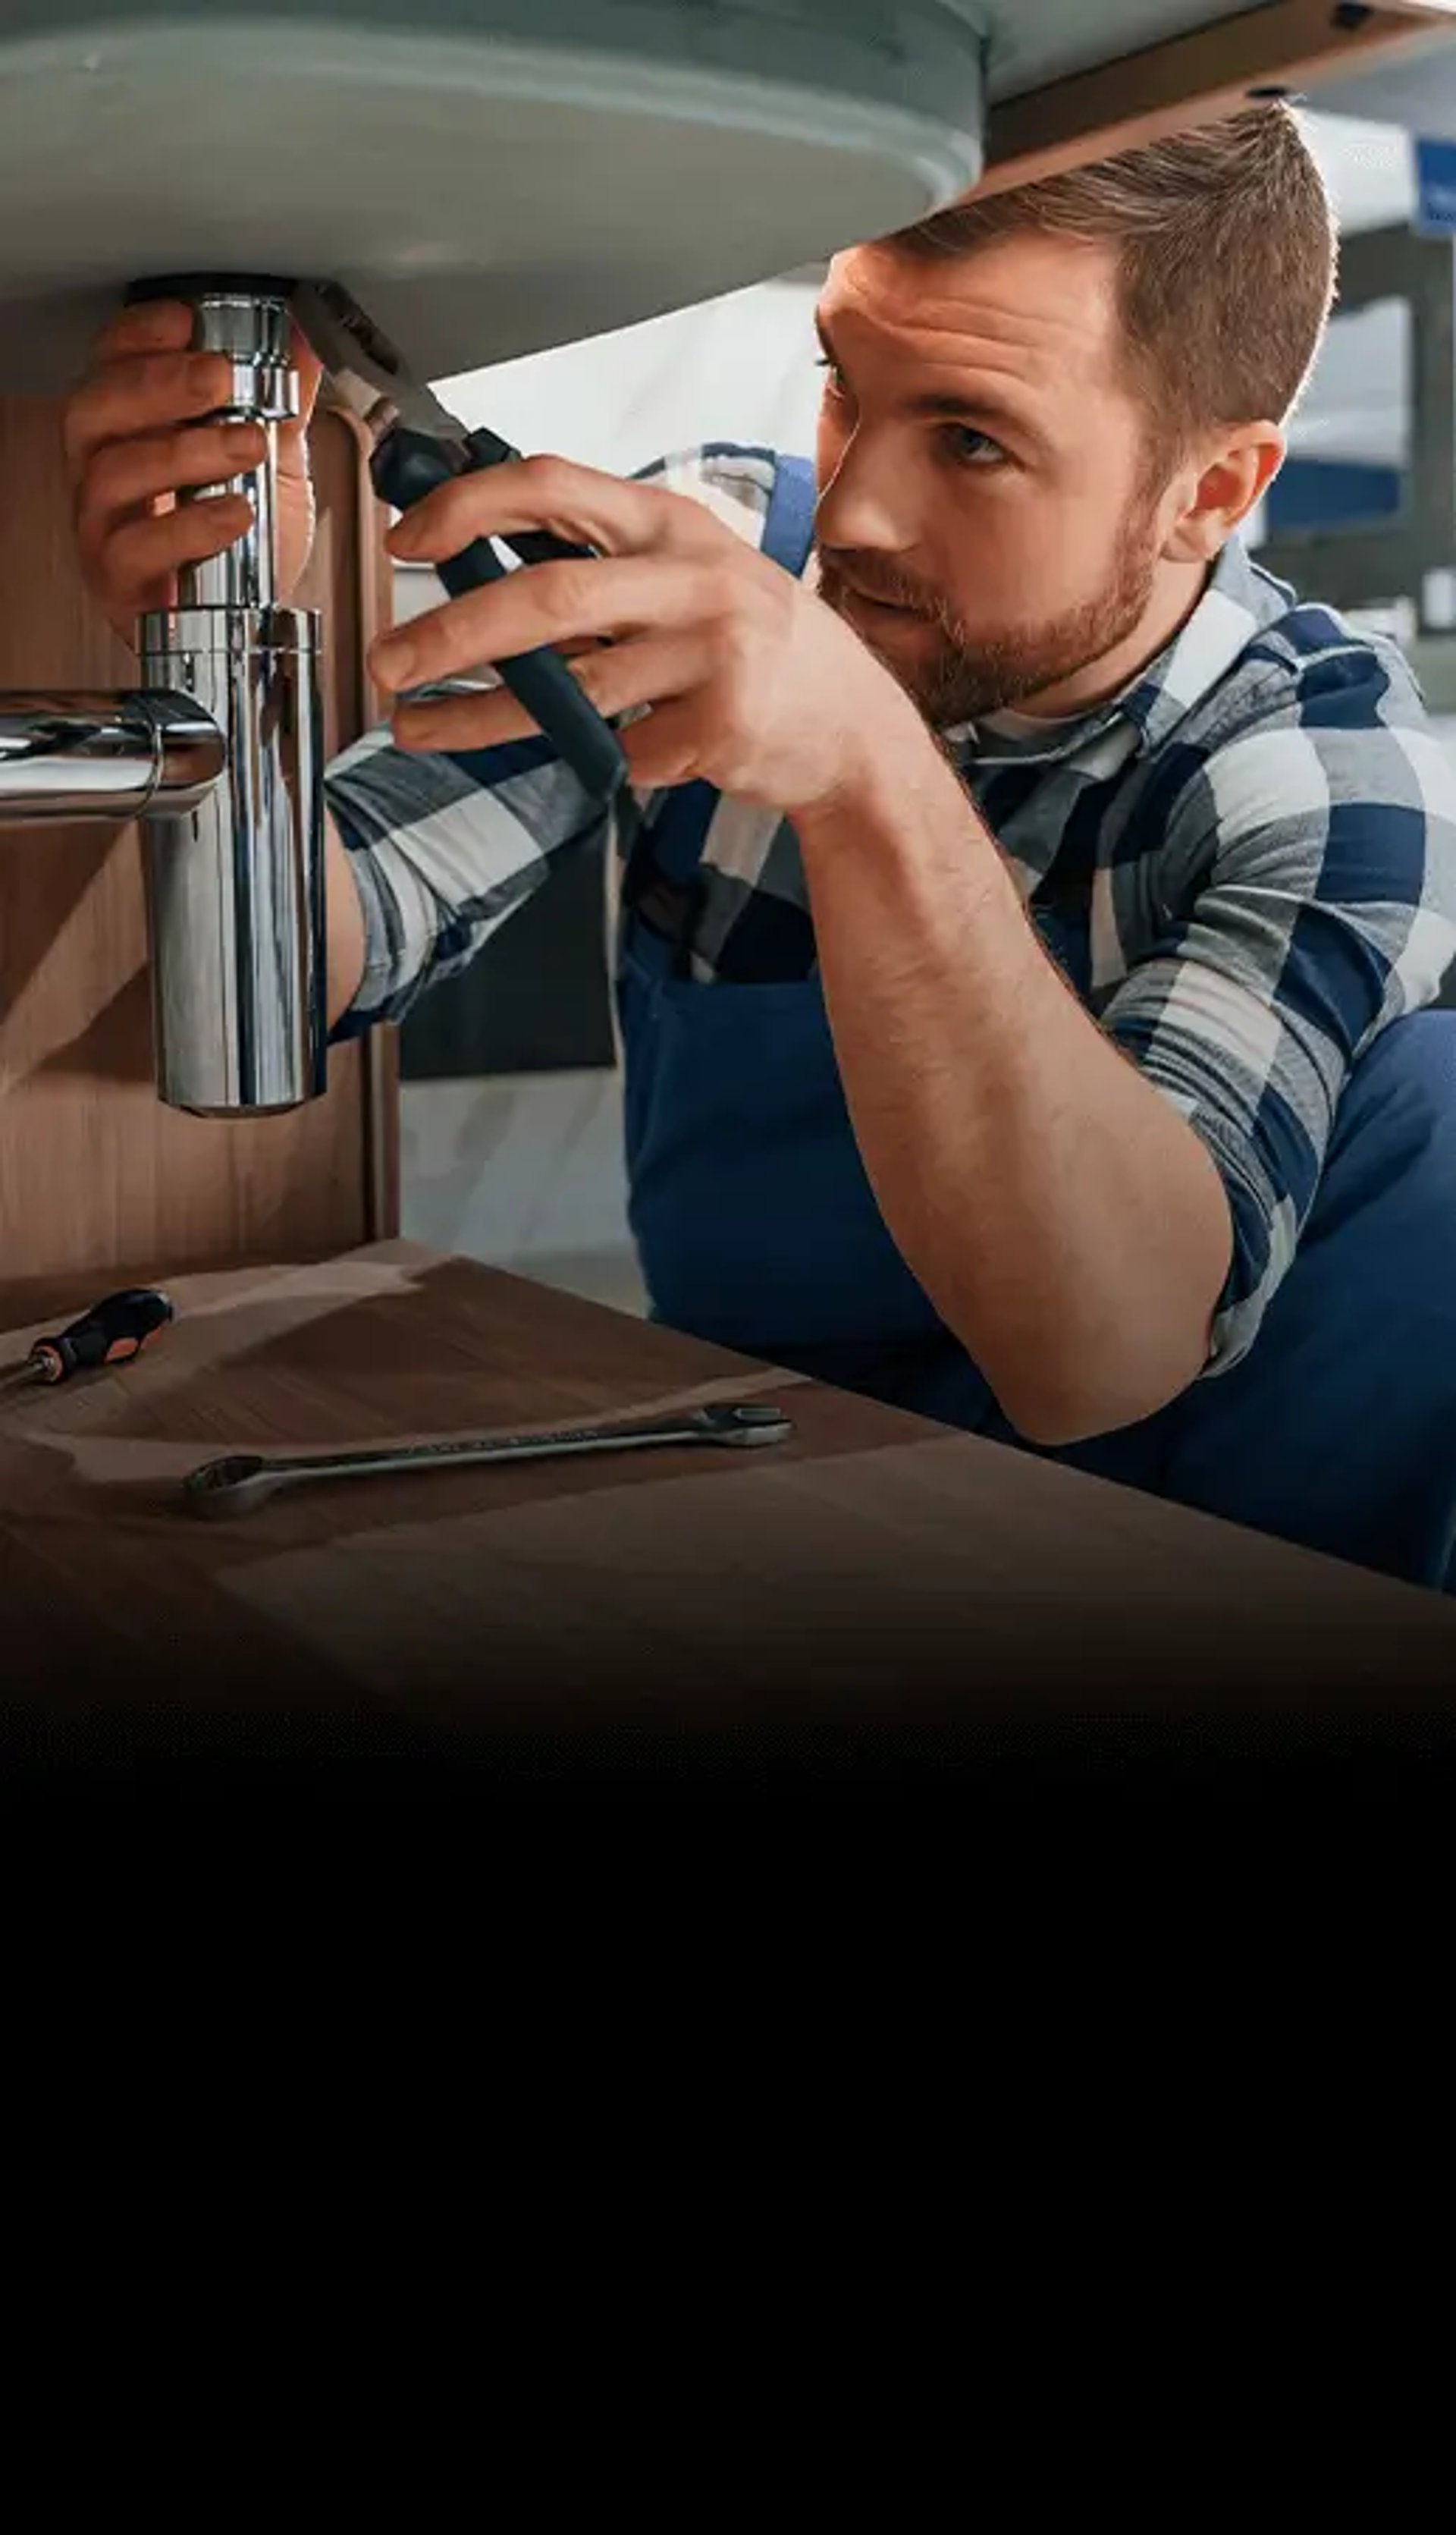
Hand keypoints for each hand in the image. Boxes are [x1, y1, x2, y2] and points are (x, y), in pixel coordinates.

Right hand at [64, 297, 321, 643]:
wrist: (241, 621)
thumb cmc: (237, 539)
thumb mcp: (271, 459)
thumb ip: (282, 403)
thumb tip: (306, 344)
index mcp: (128, 426)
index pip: (111, 363)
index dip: (140, 337)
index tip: (186, 322)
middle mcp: (102, 468)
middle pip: (96, 409)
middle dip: (158, 384)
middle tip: (220, 376)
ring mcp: (103, 524)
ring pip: (115, 474)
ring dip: (185, 452)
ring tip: (247, 445)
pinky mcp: (118, 581)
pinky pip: (137, 549)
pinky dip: (188, 528)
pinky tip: (233, 513)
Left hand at [367, 454, 921, 816]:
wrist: (852, 730)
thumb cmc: (750, 647)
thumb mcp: (686, 575)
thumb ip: (599, 560)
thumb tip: (471, 548)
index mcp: (672, 523)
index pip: (552, 485)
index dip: (466, 506)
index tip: (405, 541)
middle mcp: (696, 578)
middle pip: (545, 596)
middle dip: (448, 632)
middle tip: (385, 661)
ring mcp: (712, 654)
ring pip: (566, 692)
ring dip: (474, 718)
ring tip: (416, 725)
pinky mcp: (719, 727)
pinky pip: (617, 750)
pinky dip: (596, 758)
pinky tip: (605, 755)